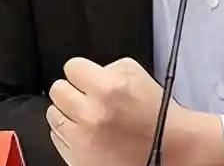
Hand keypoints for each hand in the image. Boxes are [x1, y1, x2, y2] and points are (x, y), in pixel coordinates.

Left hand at [46, 57, 222, 165]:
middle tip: (86, 96)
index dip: (82, 71)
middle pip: (58, 90)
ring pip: (53, 115)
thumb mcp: (137, 74)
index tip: (87, 77)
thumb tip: (85, 72)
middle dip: (72, 90)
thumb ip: (107, 67)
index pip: (72, 67)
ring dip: (68, 112)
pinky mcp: (79, 160)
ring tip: (87, 115)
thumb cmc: (156, 114)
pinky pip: (57, 139)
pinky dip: (69, 133)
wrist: (169, 150)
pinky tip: (87, 132)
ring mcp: (83, 141)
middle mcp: (92, 115)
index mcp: (108, 89)